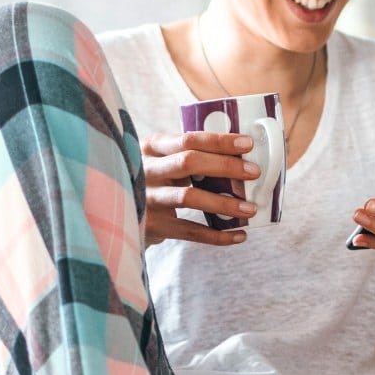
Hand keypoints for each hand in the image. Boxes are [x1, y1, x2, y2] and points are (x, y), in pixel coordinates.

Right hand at [140, 131, 260, 245]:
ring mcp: (146, 198)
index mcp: (152, 147)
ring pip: (189, 197)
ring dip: (224, 204)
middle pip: (188, 162)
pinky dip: (217, 235)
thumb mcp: (164, 160)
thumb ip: (191, 156)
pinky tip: (239, 235)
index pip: (188, 139)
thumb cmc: (157, 180)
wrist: (120, 211)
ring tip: (251, 209)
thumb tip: (243, 158)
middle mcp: (145, 169)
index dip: (219, 141)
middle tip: (254, 173)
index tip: (248, 144)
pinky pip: (190, 231)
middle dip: (226, 166)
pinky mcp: (152, 225)